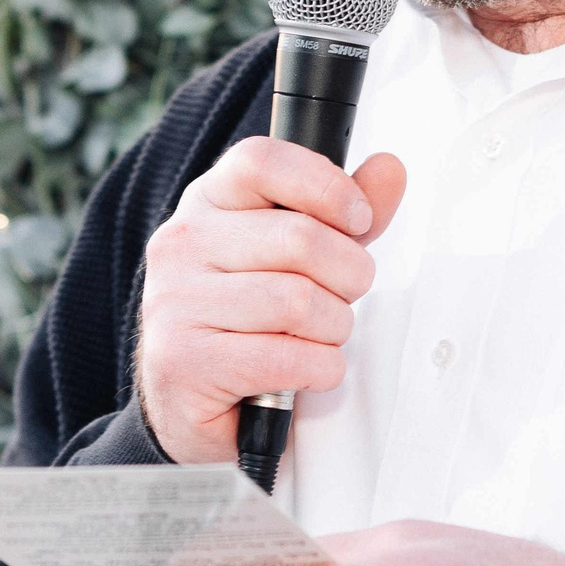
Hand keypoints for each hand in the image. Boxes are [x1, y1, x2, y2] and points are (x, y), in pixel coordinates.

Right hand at [137, 137, 405, 463]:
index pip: (262, 161)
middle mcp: (181, 243)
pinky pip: (288, 357)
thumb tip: (390, 169)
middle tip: (342, 297)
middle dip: (348, 276)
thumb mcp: (300, 256)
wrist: (189, 404)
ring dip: (333, 328)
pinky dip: (319, 368)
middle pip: (300, 238)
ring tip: (319, 338)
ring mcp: (175, 302)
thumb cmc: (250, 321)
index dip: (326, 186)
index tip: (358, 220)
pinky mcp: (183, 362)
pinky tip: (306, 370)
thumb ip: (344, 213)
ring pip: (298, 302)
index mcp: (207, 202)